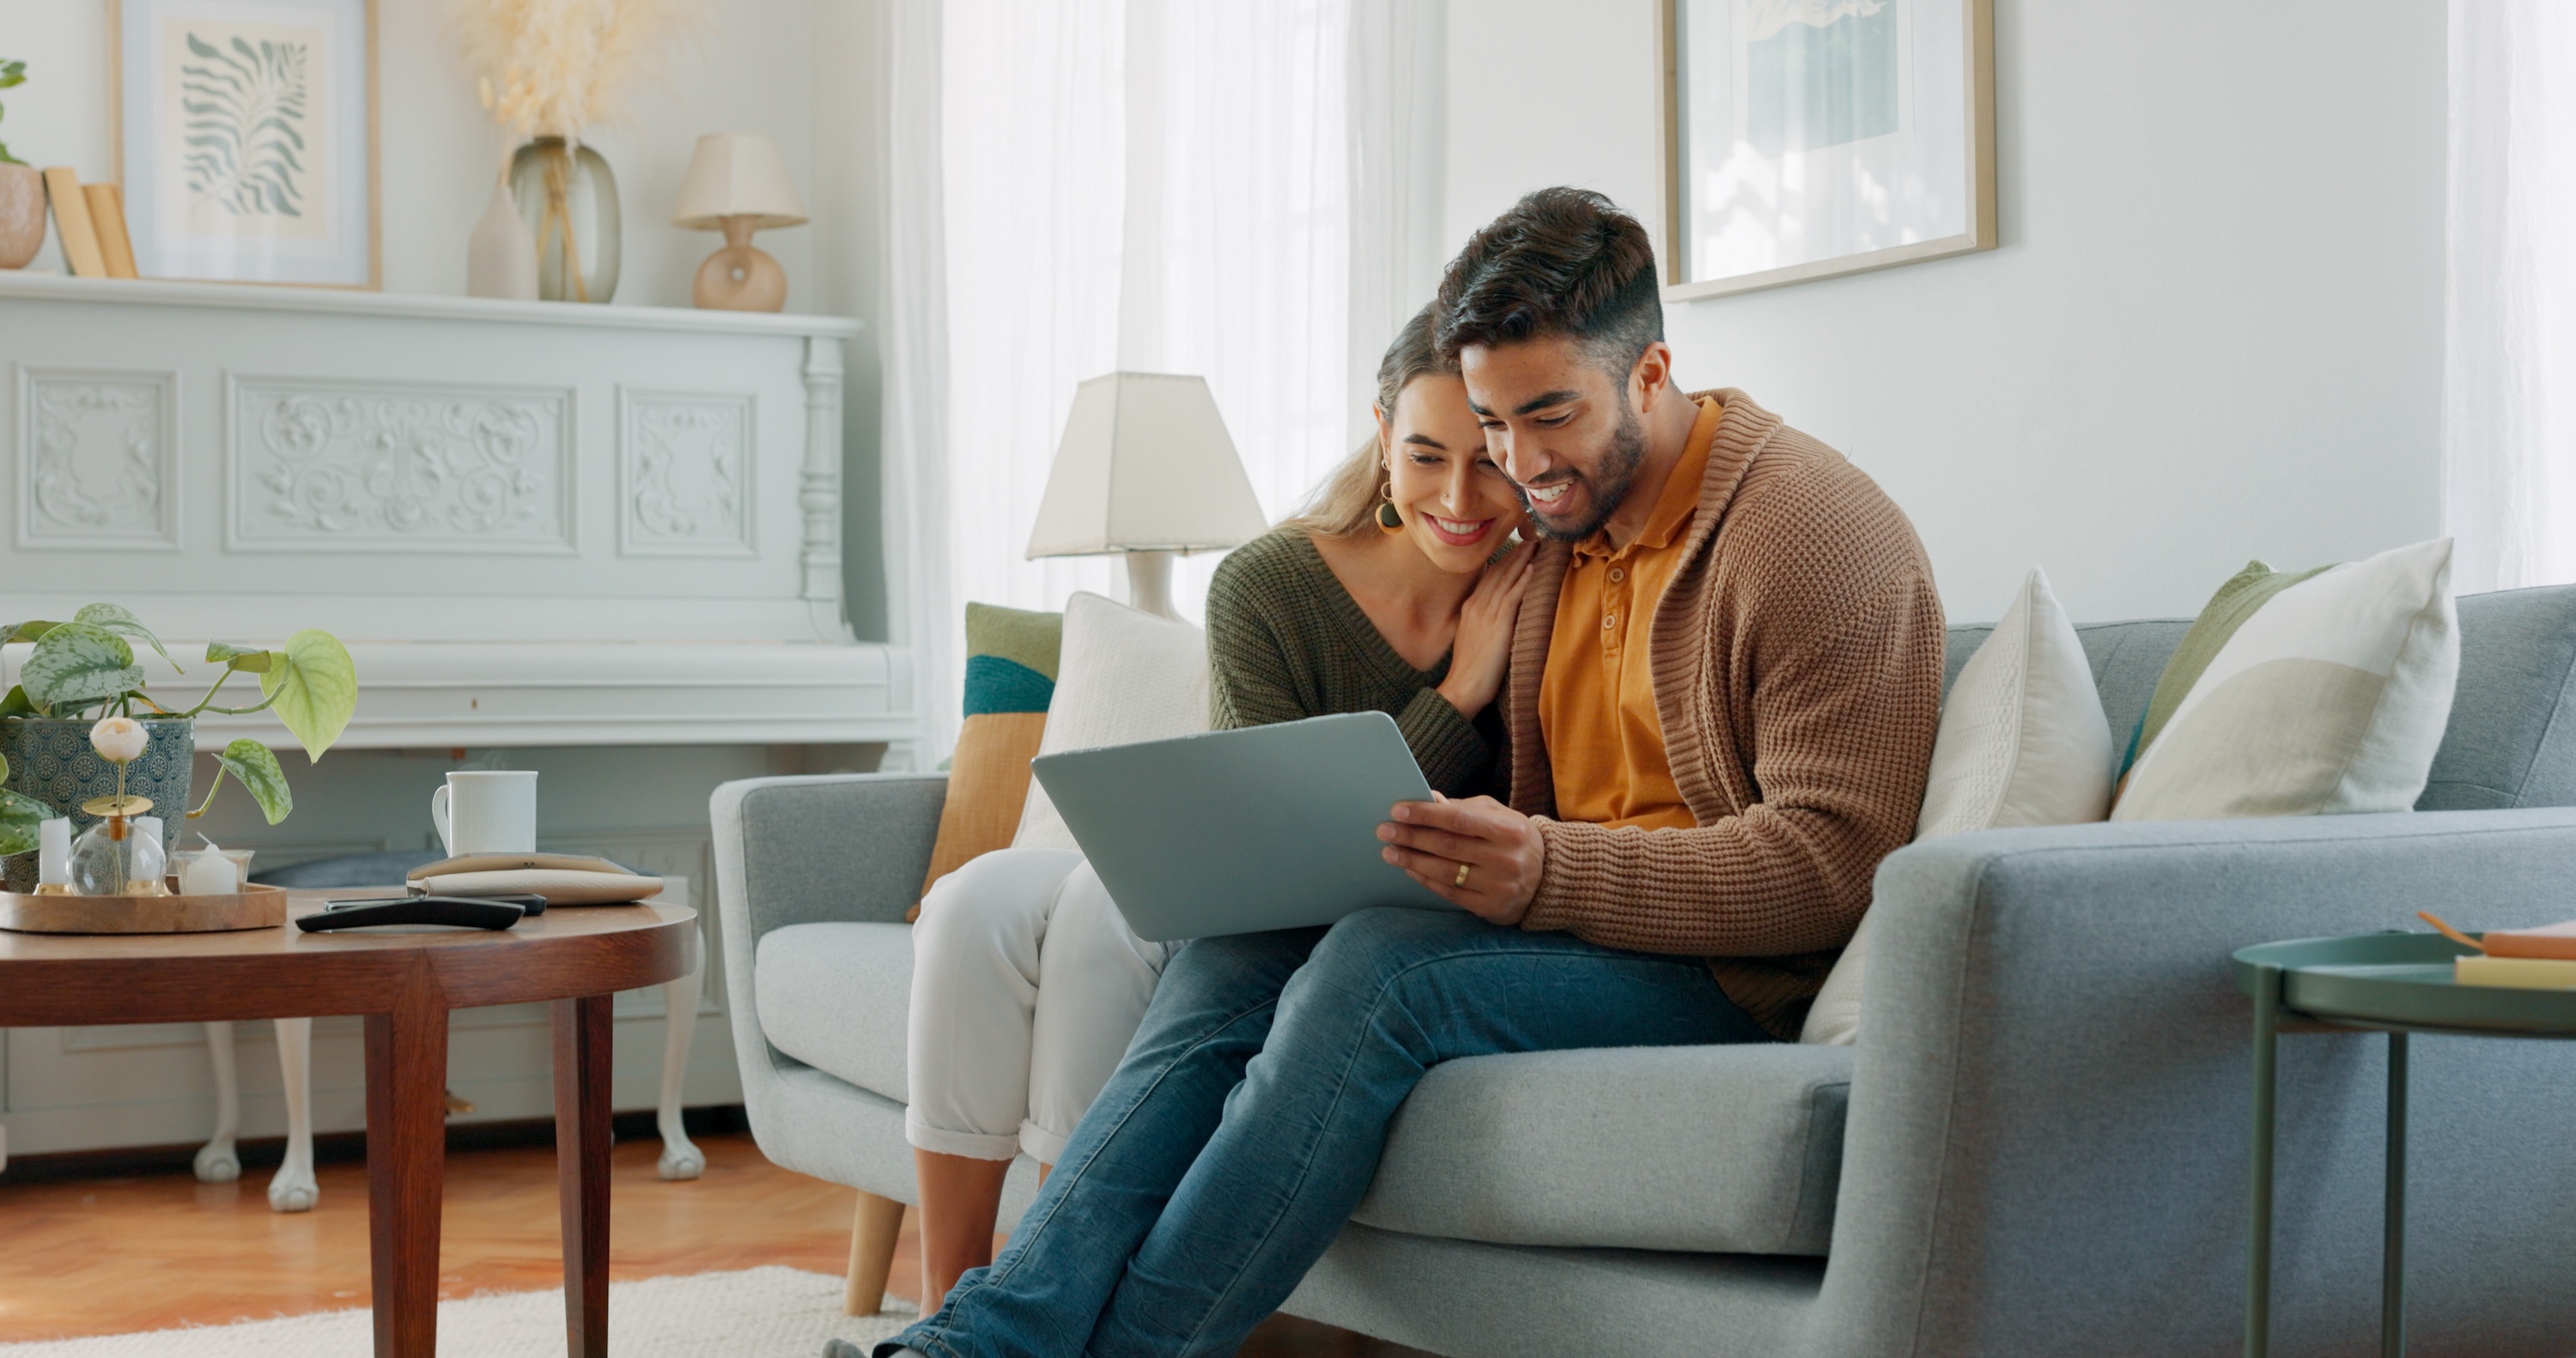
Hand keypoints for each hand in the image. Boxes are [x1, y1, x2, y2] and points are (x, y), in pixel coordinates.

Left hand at [1378, 793, 1544, 924]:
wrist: (1548, 879)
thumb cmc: (1514, 839)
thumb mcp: (1499, 815)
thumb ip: (1465, 808)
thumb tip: (1430, 799)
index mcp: (1509, 830)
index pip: (1459, 819)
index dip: (1426, 814)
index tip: (1398, 810)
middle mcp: (1506, 859)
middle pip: (1447, 846)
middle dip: (1411, 837)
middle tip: (1384, 831)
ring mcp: (1498, 886)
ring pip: (1445, 872)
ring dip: (1411, 860)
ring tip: (1389, 851)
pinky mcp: (1490, 907)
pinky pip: (1449, 893)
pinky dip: (1425, 879)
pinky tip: (1410, 868)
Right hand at [1436, 537, 1535, 717]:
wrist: (1463, 687)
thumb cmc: (1469, 669)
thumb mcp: (1471, 637)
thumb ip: (1481, 621)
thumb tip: (1494, 612)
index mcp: (1470, 608)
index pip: (1488, 576)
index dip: (1504, 561)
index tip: (1516, 548)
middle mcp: (1476, 606)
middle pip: (1498, 572)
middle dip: (1514, 554)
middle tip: (1530, 539)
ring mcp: (1486, 614)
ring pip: (1506, 580)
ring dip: (1522, 561)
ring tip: (1535, 546)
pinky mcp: (1498, 625)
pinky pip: (1512, 596)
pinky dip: (1522, 580)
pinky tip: (1532, 568)